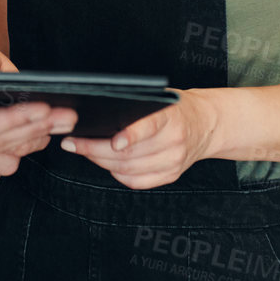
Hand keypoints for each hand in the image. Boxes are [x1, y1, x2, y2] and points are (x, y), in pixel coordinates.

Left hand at [59, 90, 218, 189]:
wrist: (207, 124)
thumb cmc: (178, 108)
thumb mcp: (161, 98)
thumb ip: (137, 106)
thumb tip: (99, 113)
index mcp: (172, 117)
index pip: (150, 127)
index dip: (131, 136)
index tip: (114, 141)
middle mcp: (174, 142)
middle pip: (130, 153)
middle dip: (95, 149)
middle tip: (72, 143)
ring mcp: (173, 162)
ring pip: (129, 169)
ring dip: (100, 161)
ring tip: (82, 150)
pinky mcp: (170, 176)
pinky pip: (137, 182)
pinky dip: (117, 174)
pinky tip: (106, 164)